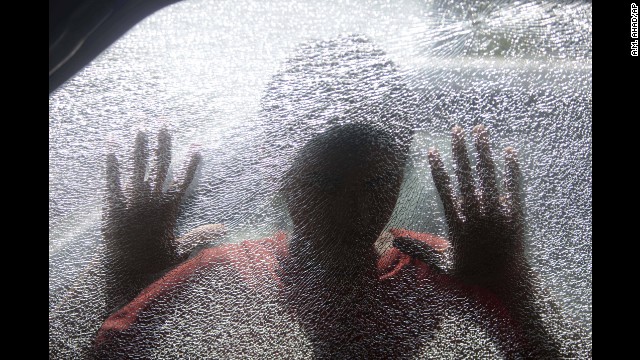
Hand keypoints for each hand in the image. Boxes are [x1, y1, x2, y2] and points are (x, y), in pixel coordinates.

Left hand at [102, 128, 200, 307]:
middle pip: (160, 164)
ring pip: (138, 164)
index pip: (183, 179)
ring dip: (140, 142)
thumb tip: (225, 229)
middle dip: (163, 140)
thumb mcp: (181, 251)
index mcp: (169, 209)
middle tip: (165, 119)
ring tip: (141, 122)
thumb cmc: (154, 264)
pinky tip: (111, 142)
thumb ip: (201, 236)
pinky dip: (111, 159)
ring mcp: (132, 200)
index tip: (197, 145)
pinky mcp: (113, 204)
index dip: (191, 162)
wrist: (126, 273)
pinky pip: (112, 177)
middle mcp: (152, 199)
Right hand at [424, 125, 560, 357]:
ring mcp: (498, 214)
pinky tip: (509, 151)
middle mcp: (477, 216)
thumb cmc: (475, 276)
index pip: (445, 191)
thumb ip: (421, 251)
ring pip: (489, 177)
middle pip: (467, 177)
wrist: (509, 285)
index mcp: (458, 226)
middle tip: (457, 129)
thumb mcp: (444, 267)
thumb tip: (396, 241)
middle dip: (461, 151)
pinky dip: (512, 169)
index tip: (432, 151)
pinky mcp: (516, 215)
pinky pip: (514, 187)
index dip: (438, 170)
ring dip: (484, 152)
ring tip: (480, 130)